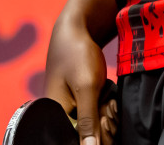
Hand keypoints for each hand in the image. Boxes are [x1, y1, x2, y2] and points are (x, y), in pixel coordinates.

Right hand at [45, 14, 116, 144]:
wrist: (77, 29)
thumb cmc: (77, 55)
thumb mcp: (86, 87)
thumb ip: (89, 121)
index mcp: (55, 114)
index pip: (79, 140)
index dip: (97, 135)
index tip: (106, 117)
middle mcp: (61, 115)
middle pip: (88, 135)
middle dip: (104, 123)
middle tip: (108, 105)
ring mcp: (71, 109)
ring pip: (94, 126)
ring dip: (107, 115)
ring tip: (108, 98)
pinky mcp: (80, 103)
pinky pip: (95, 116)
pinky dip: (105, 109)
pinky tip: (108, 98)